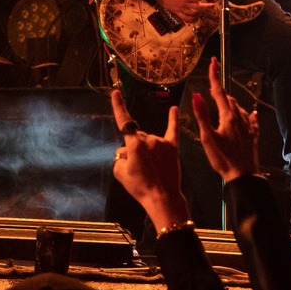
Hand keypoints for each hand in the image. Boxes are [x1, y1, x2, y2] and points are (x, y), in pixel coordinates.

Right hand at [111, 85, 188, 231]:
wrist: (162, 197)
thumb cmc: (140, 187)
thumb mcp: (120, 173)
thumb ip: (119, 157)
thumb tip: (124, 150)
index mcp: (134, 143)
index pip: (124, 121)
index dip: (119, 106)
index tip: (116, 92)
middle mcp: (148, 138)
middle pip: (136, 137)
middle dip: (134, 149)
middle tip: (137, 168)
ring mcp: (161, 142)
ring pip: (149, 140)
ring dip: (147, 150)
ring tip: (150, 170)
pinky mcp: (173, 147)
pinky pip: (173, 130)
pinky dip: (173, 119)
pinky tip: (174, 109)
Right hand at [187, 58, 260, 183]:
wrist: (243, 176)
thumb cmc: (223, 159)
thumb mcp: (207, 138)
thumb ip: (202, 115)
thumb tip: (196, 95)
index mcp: (227, 117)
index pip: (219, 91)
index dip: (214, 76)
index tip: (213, 61)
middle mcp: (239, 118)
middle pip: (228, 99)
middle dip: (219, 91)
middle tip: (211, 87)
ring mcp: (248, 126)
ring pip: (238, 108)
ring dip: (229, 103)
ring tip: (222, 101)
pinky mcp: (253, 135)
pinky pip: (251, 120)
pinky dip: (247, 114)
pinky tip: (251, 113)